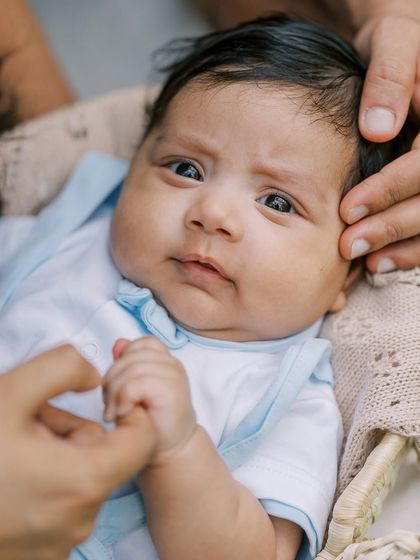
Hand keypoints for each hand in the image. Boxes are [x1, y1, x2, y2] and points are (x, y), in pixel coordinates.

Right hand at [0, 345, 155, 559]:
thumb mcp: (11, 391)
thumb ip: (63, 367)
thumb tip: (94, 374)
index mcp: (83, 481)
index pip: (142, 441)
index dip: (131, 412)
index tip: (106, 398)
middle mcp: (79, 519)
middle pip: (102, 456)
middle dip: (71, 430)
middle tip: (30, 420)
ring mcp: (59, 543)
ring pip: (79, 478)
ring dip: (54, 455)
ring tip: (12, 446)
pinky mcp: (41, 555)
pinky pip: (61, 504)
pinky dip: (44, 483)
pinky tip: (10, 474)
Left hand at [104, 337, 196, 465]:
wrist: (171, 450)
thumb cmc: (152, 422)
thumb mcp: (133, 389)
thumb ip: (127, 366)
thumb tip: (118, 344)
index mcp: (164, 359)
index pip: (137, 344)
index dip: (121, 362)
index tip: (117, 387)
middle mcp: (171, 363)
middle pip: (127, 358)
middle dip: (110, 382)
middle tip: (109, 406)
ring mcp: (173, 375)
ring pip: (129, 371)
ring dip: (113, 394)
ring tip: (114, 413)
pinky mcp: (171, 389)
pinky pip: (134, 384)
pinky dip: (122, 400)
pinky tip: (122, 414)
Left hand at [340, 2, 419, 271]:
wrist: (403, 56)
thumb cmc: (398, 44)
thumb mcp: (394, 43)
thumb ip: (389, 76)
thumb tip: (377, 129)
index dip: (392, 188)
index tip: (348, 208)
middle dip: (394, 226)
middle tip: (349, 245)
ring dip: (406, 247)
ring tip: (368, 264)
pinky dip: (412, 249)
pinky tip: (382, 262)